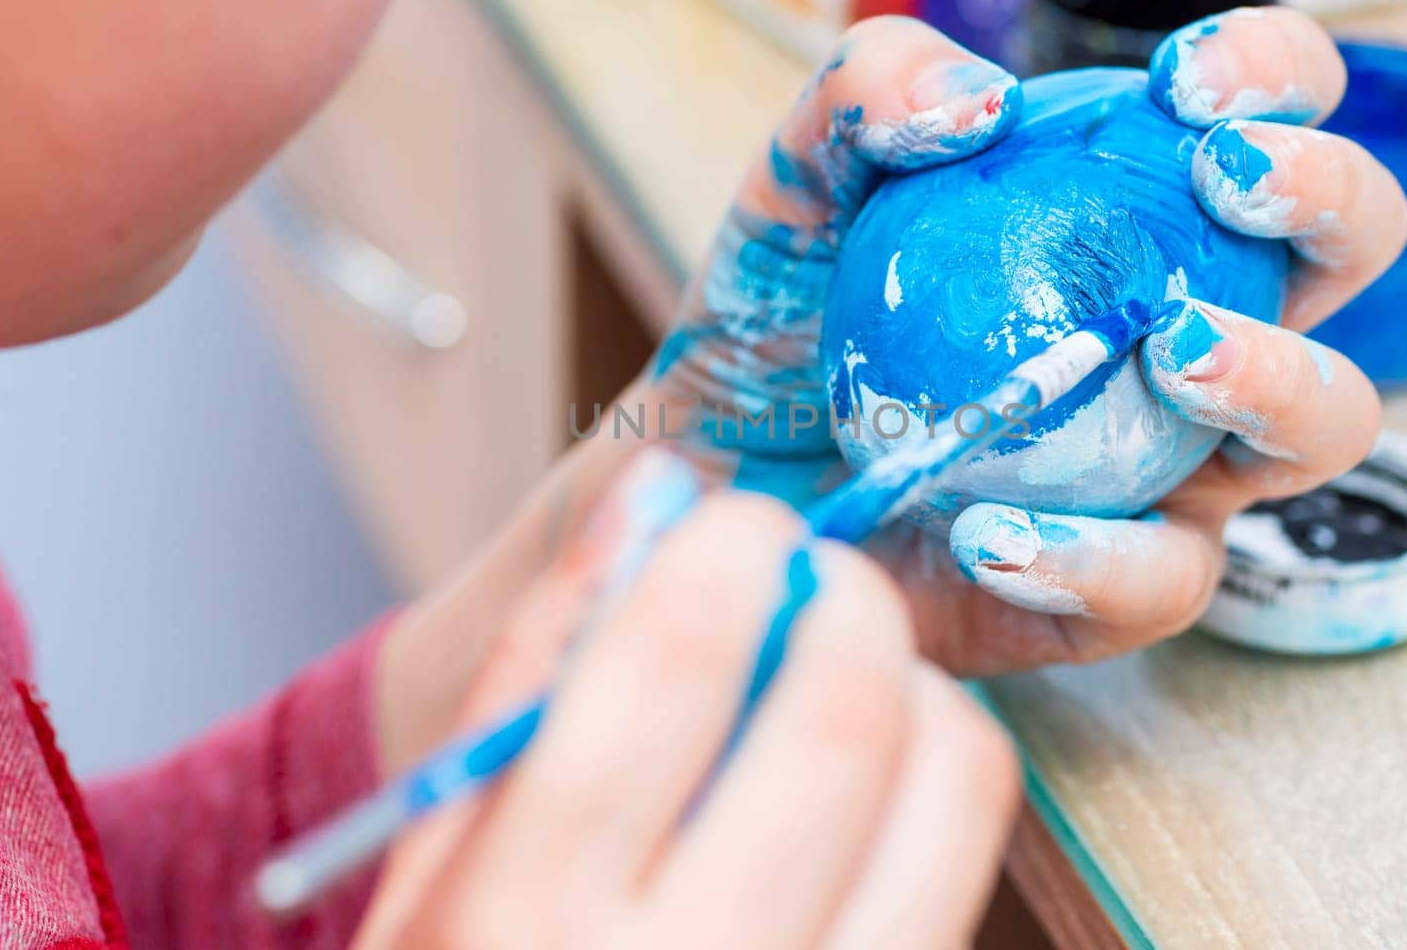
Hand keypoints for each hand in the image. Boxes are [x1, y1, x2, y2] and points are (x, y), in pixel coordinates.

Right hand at [356, 458, 1019, 948]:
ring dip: (919, 686)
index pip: (676, 657)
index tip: (742, 527)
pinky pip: (969, 864)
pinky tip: (872, 791)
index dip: (732, 547)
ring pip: (954, 785)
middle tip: (815, 583)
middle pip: (845, 711)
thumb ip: (534, 668)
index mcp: (534, 917)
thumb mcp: (437, 864)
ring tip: (852, 683)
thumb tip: (651, 500)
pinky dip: (938, 783)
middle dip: (848, 597)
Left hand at [655, 10, 1406, 670]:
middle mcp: (1185, 330)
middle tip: (1229, 185)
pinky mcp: (1106, 585)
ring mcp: (1165, 464)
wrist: (725, 471)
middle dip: (1328, 201)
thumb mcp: (804, 181)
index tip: (1185, 85)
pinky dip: (1091, 554)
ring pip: (1317, 428)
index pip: (1268, 109)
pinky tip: (987, 530)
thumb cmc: (785, 316)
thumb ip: (871, 94)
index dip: (1275, 72)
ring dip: (1273, 378)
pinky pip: (1160, 581)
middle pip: (1344, 254)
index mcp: (1137, 215)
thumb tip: (981, 103)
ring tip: (1169, 351)